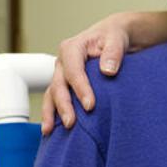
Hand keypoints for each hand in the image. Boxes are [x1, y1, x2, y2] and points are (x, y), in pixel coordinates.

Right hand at [40, 13, 132, 134]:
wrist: (113, 36)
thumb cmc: (115, 36)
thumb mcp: (117, 39)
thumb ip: (113, 53)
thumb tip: (107, 70)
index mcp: (72, 48)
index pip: (73, 71)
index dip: (80, 89)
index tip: (91, 106)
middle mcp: (62, 62)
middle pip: (58, 85)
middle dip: (64, 105)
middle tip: (71, 123)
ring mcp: (61, 74)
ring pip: (52, 94)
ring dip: (50, 113)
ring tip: (50, 131)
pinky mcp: (64, 84)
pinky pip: (55, 99)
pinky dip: (52, 113)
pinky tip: (51, 130)